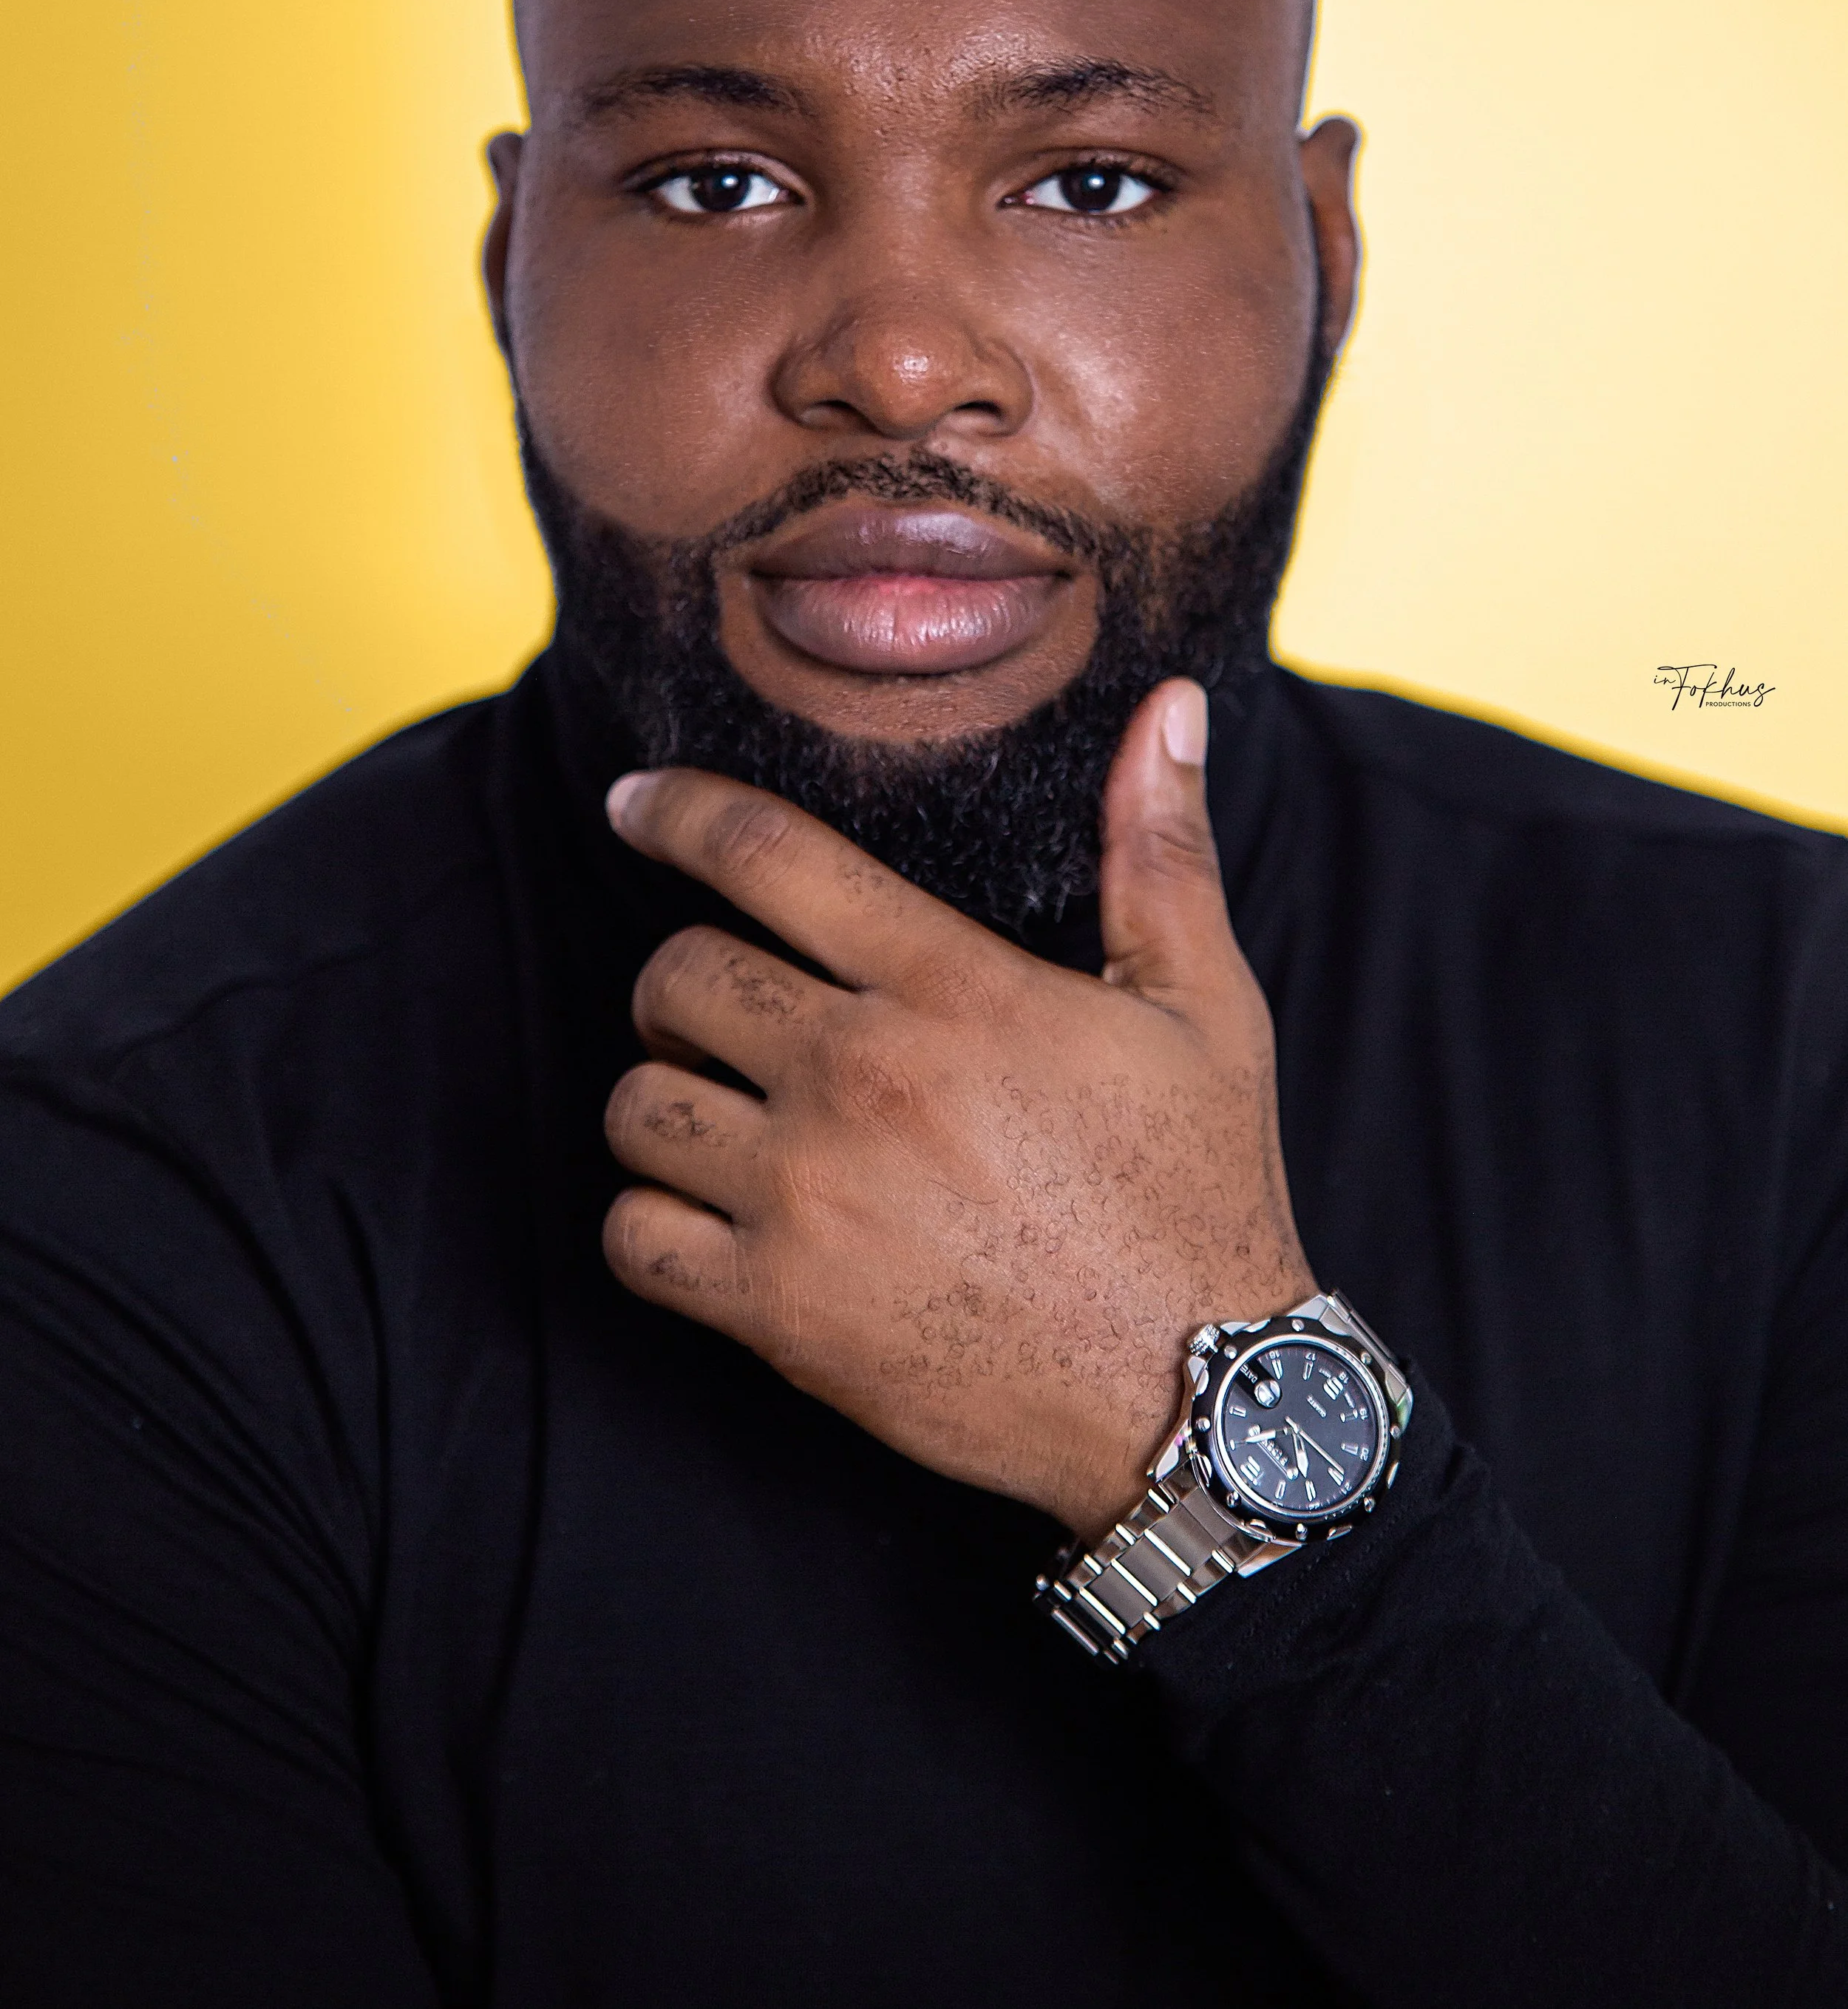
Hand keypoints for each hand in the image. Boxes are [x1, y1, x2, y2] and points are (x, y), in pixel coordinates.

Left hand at [602, 678, 1314, 1540]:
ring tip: (723, 1112)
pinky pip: (635, 1239)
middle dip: (684, 977)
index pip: (764, 855)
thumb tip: (1172, 707)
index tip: (635, 802)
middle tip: (726, 1006)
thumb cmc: (1198, 1190)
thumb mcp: (1204, 1005)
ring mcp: (810, 1197)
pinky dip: (652, 1222)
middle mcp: (861, 1077)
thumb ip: (1161, 848)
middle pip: (677, 974)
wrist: (1199, 1397)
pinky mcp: (781, 1312)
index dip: (677, 811)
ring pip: (641, 1103)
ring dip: (667, 1096)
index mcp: (951, 987)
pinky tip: (708, 1217)